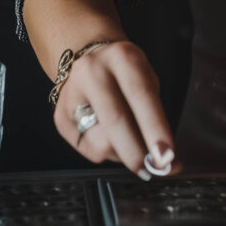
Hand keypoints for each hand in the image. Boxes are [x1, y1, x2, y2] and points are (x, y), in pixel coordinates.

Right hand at [52, 40, 181, 178]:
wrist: (89, 58)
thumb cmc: (125, 73)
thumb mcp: (145, 77)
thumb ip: (154, 111)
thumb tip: (165, 157)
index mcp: (121, 57)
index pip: (140, 94)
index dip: (155, 127)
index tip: (166, 155)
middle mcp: (92, 72)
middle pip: (115, 119)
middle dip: (137, 152)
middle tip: (154, 169)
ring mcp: (71, 95)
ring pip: (101, 142)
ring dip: (123, 154)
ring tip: (130, 141)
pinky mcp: (60, 118)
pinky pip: (88, 150)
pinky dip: (107, 153)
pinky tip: (109, 136)